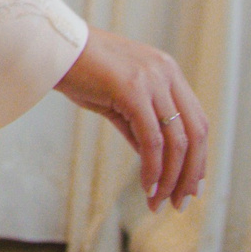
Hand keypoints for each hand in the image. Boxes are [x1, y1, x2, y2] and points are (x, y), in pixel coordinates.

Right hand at [52, 27, 208, 210]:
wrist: (51, 48)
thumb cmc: (80, 72)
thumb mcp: (119, 98)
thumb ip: (140, 125)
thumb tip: (155, 162)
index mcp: (168, 71)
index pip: (197, 121)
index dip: (199, 157)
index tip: (191, 186)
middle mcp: (166, 73)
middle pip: (195, 133)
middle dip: (190, 174)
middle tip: (180, 203)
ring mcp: (151, 79)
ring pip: (176, 141)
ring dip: (170, 178)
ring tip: (158, 203)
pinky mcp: (132, 90)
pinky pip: (152, 140)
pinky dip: (153, 169)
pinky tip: (146, 188)